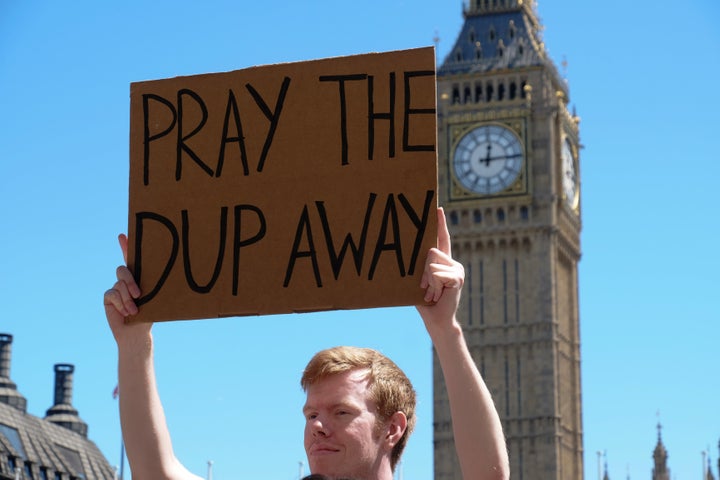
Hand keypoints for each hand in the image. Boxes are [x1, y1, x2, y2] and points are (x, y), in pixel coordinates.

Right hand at [103, 234, 150, 343]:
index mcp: (139, 277)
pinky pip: (113, 294)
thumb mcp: (154, 298)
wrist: (137, 331)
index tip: (123, 235)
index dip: (126, 246)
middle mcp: (125, 280)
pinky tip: (126, 312)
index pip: (131, 258)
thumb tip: (163, 272)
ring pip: (119, 284)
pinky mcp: (108, 297)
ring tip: (134, 311)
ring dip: (128, 298)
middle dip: (130, 281)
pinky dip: (121, 304)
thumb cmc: (150, 314)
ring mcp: (116, 288)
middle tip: (139, 294)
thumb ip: (151, 286)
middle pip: (123, 270)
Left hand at [416, 208, 464, 331]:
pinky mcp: (457, 277)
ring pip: (433, 263)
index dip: (440, 222)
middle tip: (424, 288)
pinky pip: (437, 273)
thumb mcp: (418, 279)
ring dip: (427, 280)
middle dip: (422, 271)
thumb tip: (406, 253)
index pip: (442, 237)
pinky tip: (438, 295)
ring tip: (432, 293)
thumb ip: (418, 266)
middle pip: (431, 251)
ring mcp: (456, 269)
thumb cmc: (424, 300)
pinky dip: (433, 285)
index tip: (437, 207)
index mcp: (443, 260)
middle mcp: (452, 262)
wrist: (436, 318)